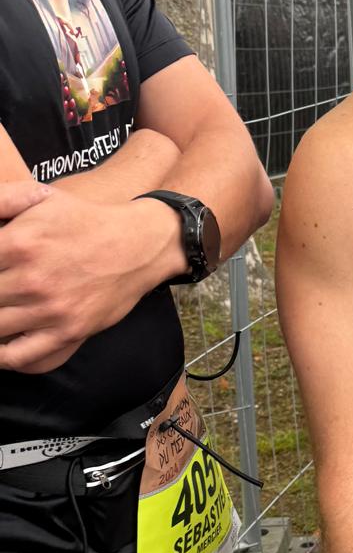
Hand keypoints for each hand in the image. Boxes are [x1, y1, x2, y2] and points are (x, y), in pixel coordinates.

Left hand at [0, 186, 174, 372]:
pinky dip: (0, 356)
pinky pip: (19, 356)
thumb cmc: (85, 221)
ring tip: (0, 309)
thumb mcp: (41, 196)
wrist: (139, 245)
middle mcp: (31, 279)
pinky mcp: (67, 331)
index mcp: (18, 243)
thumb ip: (1, 200)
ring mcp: (49, 309)